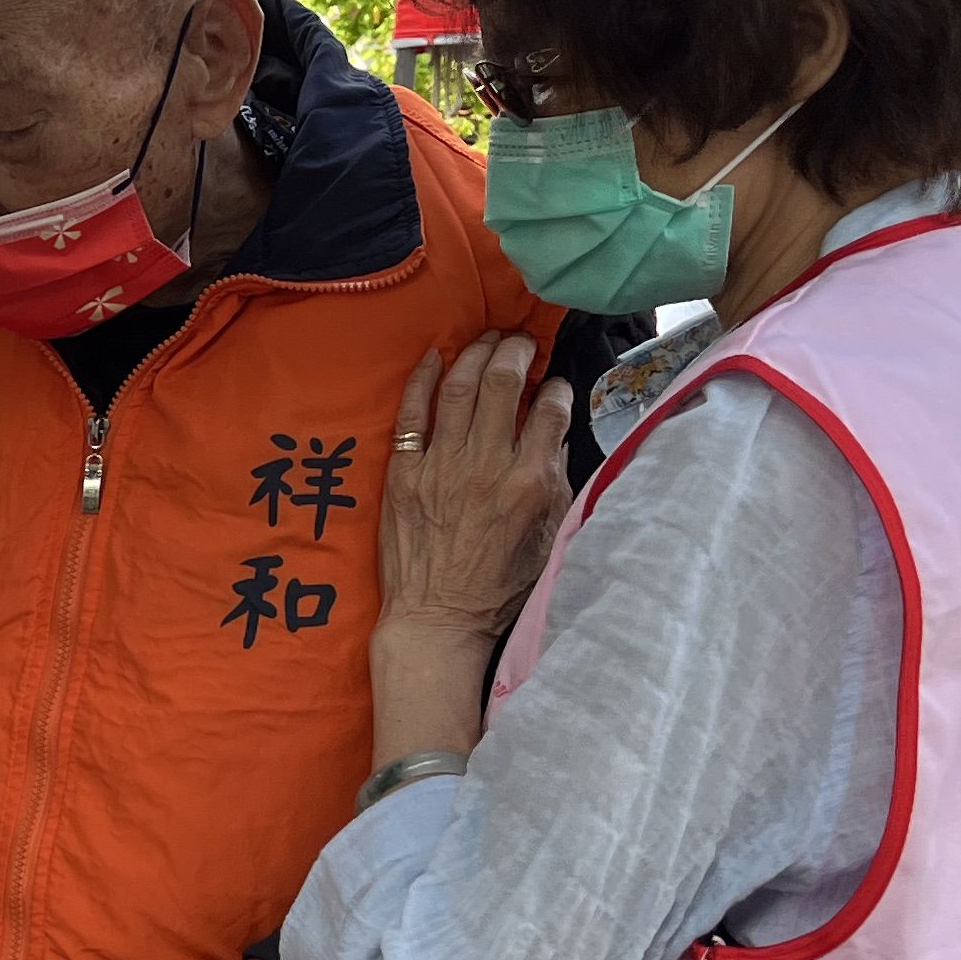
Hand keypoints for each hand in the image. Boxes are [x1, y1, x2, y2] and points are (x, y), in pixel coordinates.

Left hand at [378, 334, 574, 644]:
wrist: (438, 618)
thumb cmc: (498, 585)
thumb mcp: (549, 535)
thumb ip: (555, 479)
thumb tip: (556, 432)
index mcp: (530, 484)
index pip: (551, 410)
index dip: (556, 387)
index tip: (554, 384)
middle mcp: (486, 468)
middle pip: (504, 383)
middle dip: (517, 351)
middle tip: (521, 342)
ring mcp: (441, 467)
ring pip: (460, 387)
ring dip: (476, 353)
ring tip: (488, 341)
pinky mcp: (404, 474)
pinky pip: (412, 412)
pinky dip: (423, 378)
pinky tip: (434, 357)